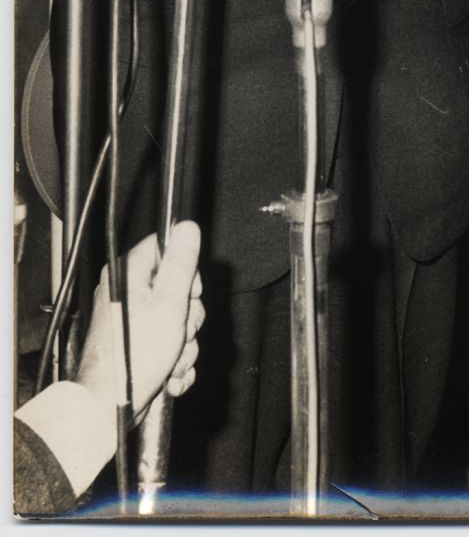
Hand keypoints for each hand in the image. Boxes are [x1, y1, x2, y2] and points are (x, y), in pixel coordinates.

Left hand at [77, 222, 203, 415]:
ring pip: (176, 321)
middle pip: (177, 288)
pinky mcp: (137, 346)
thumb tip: (187, 227)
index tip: (190, 292)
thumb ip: (181, 264)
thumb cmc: (133, 357)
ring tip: (173, 360)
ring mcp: (131, 322)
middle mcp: (126, 295)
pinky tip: (170, 374)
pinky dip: (175, 362)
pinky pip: (168, 345)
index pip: (167, 250)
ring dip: (184, 345)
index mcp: (128, 275)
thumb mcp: (169, 303)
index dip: (186, 271)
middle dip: (188, 318)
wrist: (110, 407)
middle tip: (181, 331)